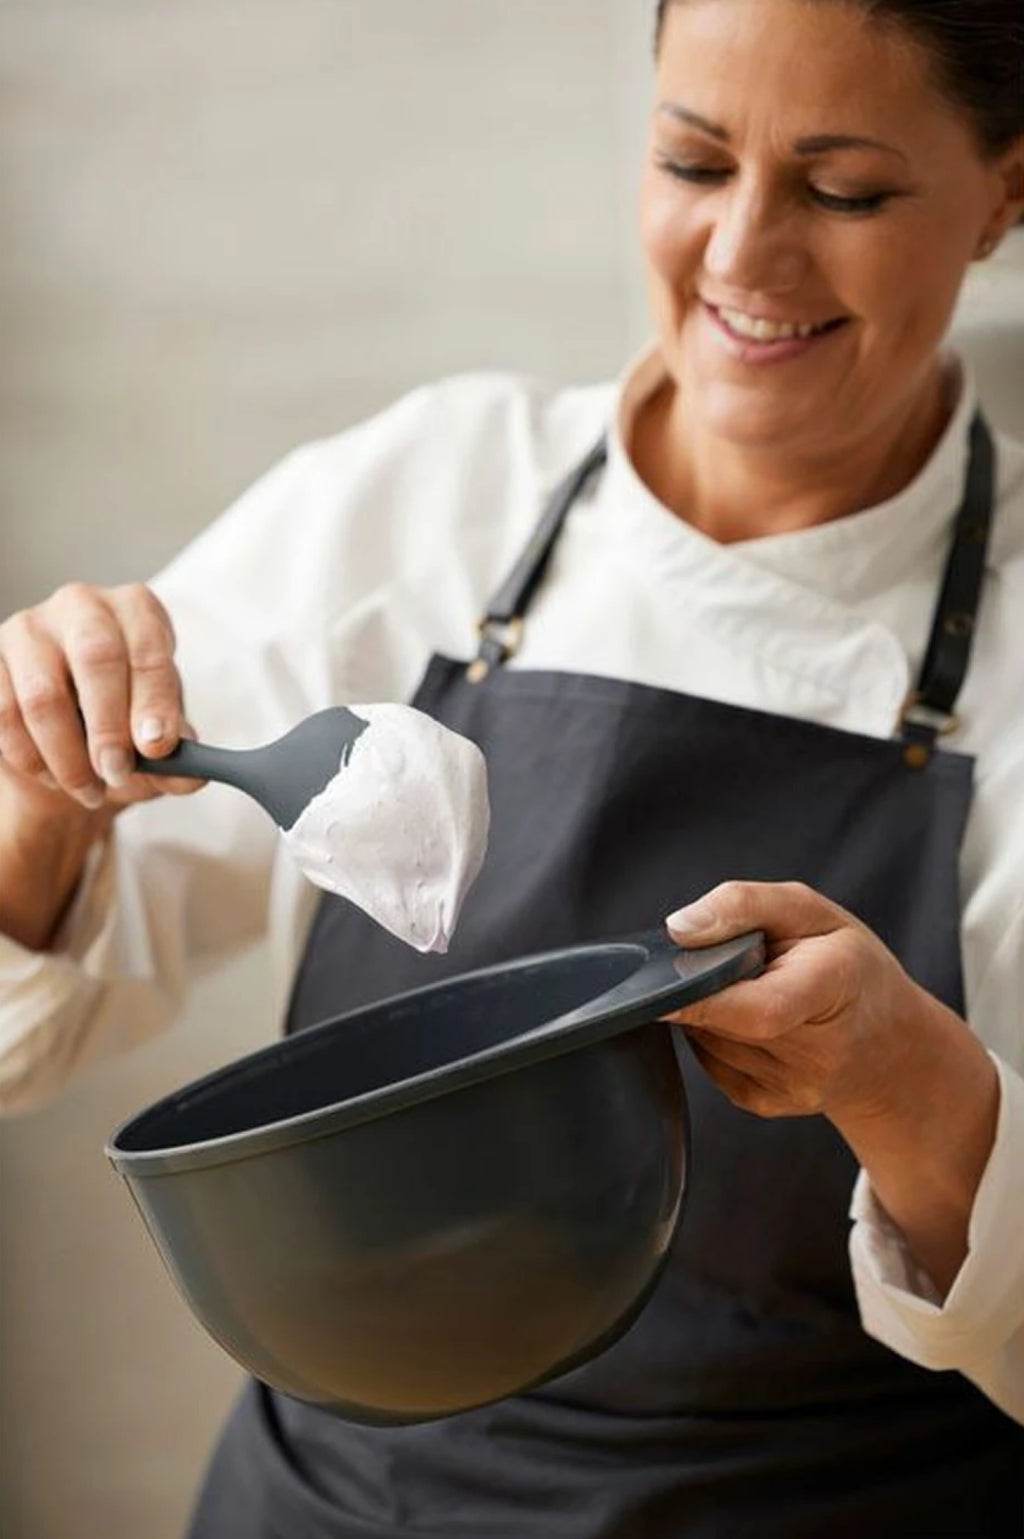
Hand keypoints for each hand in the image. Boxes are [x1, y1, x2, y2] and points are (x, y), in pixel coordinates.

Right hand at [0, 581, 201, 811]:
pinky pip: (4, 714)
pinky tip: (54, 778)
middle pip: (95, 657)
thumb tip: (192, 774)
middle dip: (108, 727)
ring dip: (67, 756)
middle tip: (117, 773)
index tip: (157, 746)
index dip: (153, 700)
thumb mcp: (160, 739)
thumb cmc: (125, 721)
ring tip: (90, 790)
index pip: (149, 648)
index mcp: (137, 610)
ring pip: (42, 695)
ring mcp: (29, 628)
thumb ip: (179, 759)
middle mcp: (83, 605)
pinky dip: (31, 758)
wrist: (70, 734)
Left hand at [663, 881, 997, 1292]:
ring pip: (709, 1040)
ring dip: (707, 1010)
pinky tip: (743, 1018)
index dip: (702, 999)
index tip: (661, 985)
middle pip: (722, 1020)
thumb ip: (743, 905)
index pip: (760, 1010)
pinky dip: (712, 1036)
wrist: (891, 1046)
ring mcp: (793, 1087)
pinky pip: (711, 1064)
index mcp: (834, 988)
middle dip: (703, 986)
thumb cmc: (851, 967)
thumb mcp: (811, 911)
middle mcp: (818, 1053)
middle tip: (727, 960)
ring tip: (748, 987)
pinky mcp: (768, 1104)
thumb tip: (678, 929)